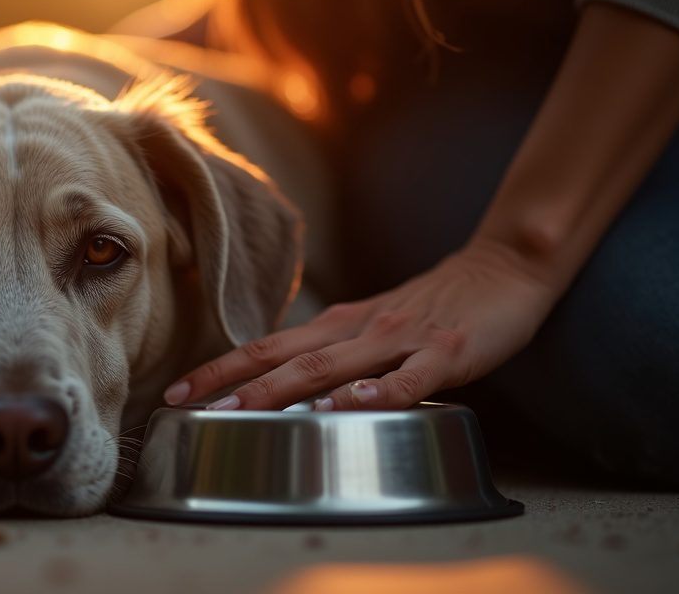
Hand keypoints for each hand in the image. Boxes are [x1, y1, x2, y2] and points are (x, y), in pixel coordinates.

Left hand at [164, 239, 562, 410]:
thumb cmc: (432, 307)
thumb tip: (281, 388)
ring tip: (242, 411)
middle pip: (284, 359)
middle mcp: (358, 331)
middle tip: (186, 406)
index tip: (175, 393)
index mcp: (338, 326)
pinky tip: (349, 406)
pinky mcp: (445, 352)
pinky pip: (408, 378)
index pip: (266, 348)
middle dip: (231, 384)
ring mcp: (400, 341)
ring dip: (284, 390)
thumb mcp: (372, 327)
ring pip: (332, 368)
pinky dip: (376, 394)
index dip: (217, 368)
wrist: (503, 268)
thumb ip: (333, 353)